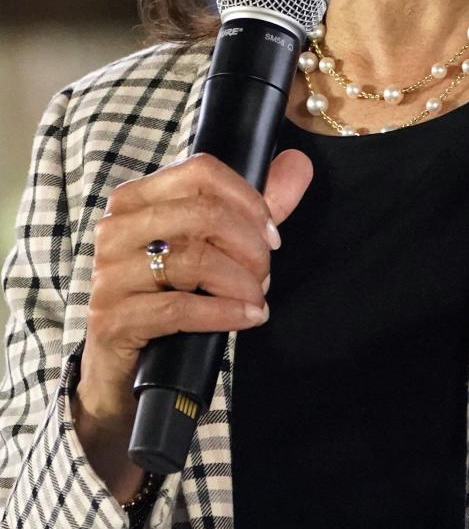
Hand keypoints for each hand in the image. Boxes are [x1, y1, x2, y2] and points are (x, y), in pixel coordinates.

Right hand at [81, 149, 312, 422]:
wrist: (122, 365)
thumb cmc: (168, 294)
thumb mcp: (213, 246)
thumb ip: (256, 206)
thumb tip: (298, 164)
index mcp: (136, 199)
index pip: (201, 172)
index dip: (249, 201)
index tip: (271, 236)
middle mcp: (116, 228)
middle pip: (204, 214)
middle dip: (250, 248)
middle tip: (264, 275)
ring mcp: (109, 273)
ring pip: (195, 260)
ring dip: (242, 283)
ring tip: (256, 299)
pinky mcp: (112, 318)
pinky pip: (180, 308)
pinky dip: (225, 313)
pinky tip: (247, 317)